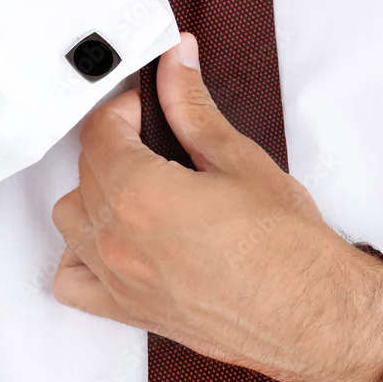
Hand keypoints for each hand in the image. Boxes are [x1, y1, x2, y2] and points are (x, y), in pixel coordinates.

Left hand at [52, 34, 382, 381]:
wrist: (311, 314)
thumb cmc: (287, 251)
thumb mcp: (240, 162)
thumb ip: (193, 108)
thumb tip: (177, 67)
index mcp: (141, 194)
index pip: (99, 131)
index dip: (124, 108)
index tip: (146, 107)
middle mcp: (119, 239)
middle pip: (85, 172)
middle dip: (115, 146)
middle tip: (155, 141)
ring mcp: (119, 279)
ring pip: (72, 219)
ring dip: (93, 196)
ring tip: (136, 189)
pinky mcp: (129, 311)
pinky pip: (71, 281)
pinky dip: (80, 257)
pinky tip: (110, 242)